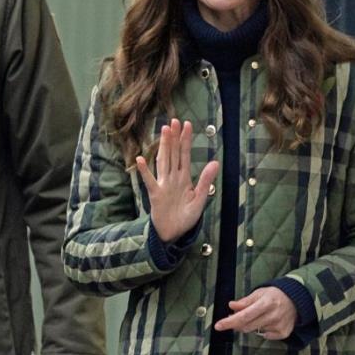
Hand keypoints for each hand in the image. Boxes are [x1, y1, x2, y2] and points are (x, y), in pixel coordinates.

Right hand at [136, 118, 218, 242]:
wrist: (174, 233)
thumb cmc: (186, 217)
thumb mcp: (200, 199)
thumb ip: (205, 180)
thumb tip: (215, 162)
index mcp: (184, 178)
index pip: (185, 155)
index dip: (186, 140)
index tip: (187, 124)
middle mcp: (173, 178)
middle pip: (173, 153)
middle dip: (174, 137)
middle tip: (174, 120)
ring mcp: (163, 185)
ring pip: (163, 161)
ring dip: (163, 146)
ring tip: (163, 130)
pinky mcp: (155, 195)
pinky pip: (150, 181)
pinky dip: (144, 171)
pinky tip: (139, 159)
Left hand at [214, 287, 296, 339]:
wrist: (297, 300)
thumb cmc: (275, 295)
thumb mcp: (260, 293)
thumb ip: (245, 301)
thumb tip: (231, 306)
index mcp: (266, 303)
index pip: (244, 316)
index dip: (229, 321)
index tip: (218, 326)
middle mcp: (273, 315)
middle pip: (247, 326)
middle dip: (237, 324)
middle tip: (237, 317)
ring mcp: (278, 326)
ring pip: (255, 331)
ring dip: (252, 325)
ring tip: (260, 315)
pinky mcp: (283, 333)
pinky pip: (265, 335)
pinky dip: (263, 330)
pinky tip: (268, 321)